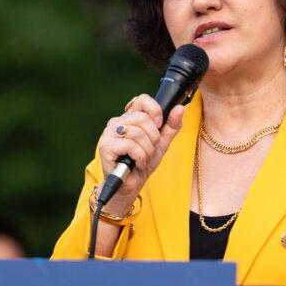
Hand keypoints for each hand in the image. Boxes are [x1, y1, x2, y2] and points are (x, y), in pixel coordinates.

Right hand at [96, 94, 184, 215]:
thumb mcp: (161, 143)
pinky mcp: (106, 147)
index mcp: (128, 118)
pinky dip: (140, 158)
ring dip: (147, 151)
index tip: (159, 126)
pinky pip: (131, 146)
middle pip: (142, 118)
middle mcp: (116, 122)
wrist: (129, 186)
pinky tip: (136, 165)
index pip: (142, 99)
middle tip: (150, 150)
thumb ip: (171, 126)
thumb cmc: (142, 164)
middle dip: (153, 138)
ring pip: (138, 133)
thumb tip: (180, 108)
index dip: (155, 111)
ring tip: (143, 159)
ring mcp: (109, 134)